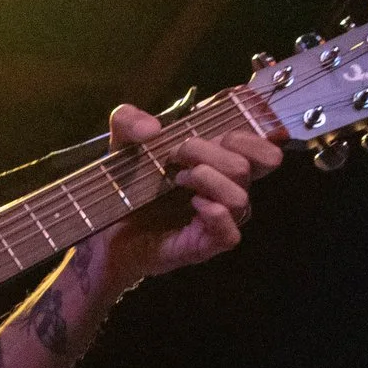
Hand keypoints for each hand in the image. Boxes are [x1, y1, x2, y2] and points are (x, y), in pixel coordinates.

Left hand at [94, 104, 283, 288]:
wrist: (105, 233)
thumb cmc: (126, 188)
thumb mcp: (122, 145)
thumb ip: (128, 121)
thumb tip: (152, 128)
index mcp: (219, 162)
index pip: (263, 149)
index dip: (250, 136)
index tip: (214, 131)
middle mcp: (225, 190)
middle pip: (247, 165)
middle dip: (208, 151)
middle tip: (175, 155)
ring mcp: (218, 219)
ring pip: (240, 197)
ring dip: (206, 180)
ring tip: (176, 180)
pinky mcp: (205, 246)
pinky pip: (229, 233)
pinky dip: (214, 214)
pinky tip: (192, 203)